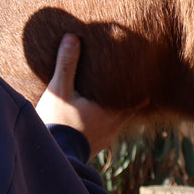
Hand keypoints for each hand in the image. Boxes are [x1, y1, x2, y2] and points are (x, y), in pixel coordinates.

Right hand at [34, 34, 144, 156]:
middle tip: (124, 82)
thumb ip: (67, 64)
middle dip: (126, 97)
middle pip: (129, 109)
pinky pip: (104, 132)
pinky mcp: (93, 147)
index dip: (140, 88)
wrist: (51, 157)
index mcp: (111, 111)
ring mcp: (104, 139)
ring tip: (107, 97)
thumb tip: (72, 37)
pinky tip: (91, 117)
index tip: (141, 75)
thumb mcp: (60, 90)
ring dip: (113, 110)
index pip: (138, 98)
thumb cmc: (57, 122)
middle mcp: (113, 126)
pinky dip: (102, 122)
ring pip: (116, 121)